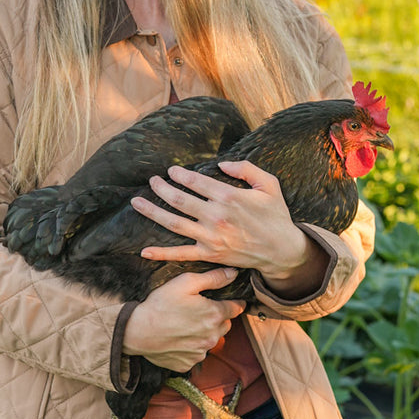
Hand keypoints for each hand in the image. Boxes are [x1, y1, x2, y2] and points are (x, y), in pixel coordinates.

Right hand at [122, 267, 245, 373]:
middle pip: (226, 325)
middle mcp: (212, 337)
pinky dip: (191, 346)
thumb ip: (213, 278)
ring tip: (186, 324)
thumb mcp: (185, 282)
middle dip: (217, 317)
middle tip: (199, 310)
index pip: (236, 308)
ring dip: (205, 332)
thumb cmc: (160, 304)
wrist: (137, 331)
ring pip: (211, 340)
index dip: (233, 302)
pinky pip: (197, 353)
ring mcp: (200, 352)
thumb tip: (233, 274)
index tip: (226, 300)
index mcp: (214, 315)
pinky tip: (178, 337)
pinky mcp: (188, 363)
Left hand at [130, 160, 326, 293]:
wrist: (282, 250)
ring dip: (152, 211)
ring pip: (174, 223)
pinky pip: (181, 254)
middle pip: (179, 200)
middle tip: (152, 181)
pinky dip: (162, 253)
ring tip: (137, 202)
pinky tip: (144, 251)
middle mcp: (216, 217)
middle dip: (161, 188)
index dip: (180, 174)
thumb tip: (222, 163)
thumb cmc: (275, 216)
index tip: (171, 171)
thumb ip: (247, 169)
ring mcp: (210, 237)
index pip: (196, 182)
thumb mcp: (269, 185)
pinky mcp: (209, 255)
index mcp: (229, 197)